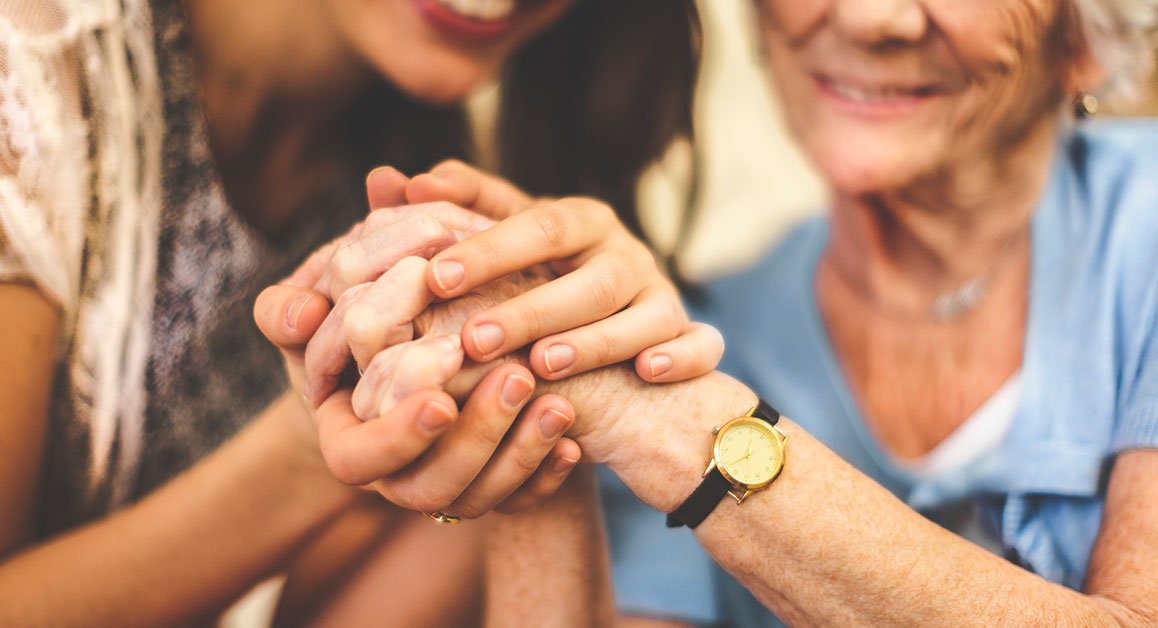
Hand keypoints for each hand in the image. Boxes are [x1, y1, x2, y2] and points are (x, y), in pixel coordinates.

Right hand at [258, 265, 581, 518]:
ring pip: (479, 500)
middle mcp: (394, 479)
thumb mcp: (320, 316)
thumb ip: (293, 311)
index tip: (441, 398)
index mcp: (347, 442)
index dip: (398, 436)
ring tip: (558, 404)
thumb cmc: (355, 327)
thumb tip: (299, 311)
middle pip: (428, 489)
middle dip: (476, 438)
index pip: (358, 461)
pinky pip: (519, 502)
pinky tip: (574, 443)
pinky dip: (547, 476)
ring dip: (520, 454)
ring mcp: (446, 488)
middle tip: (517, 378)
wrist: (412, 355)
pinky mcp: (492, 487)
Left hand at [423, 189, 724, 383]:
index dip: (488, 249)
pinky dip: (683, 355)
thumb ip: (449, 214)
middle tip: (473, 339)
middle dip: (530, 307)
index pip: (536, 224)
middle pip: (587, 276)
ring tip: (544, 362)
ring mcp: (663, 295)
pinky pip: (701, 344)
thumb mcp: (500, 246)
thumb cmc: (540, 281)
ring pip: (643, 312)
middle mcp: (625, 253)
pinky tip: (649, 374)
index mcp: (579, 222)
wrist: (614, 333)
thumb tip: (383, 179)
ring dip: (596, 338)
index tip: (432, 276)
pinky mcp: (690, 336)